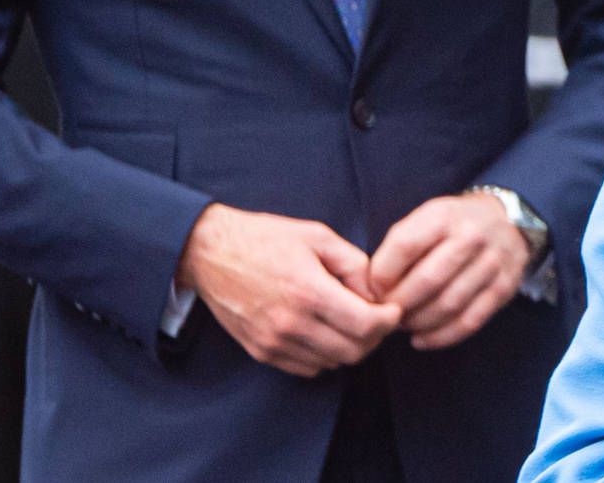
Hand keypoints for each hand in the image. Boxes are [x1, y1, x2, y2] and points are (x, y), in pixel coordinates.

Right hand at [177, 203, 400, 376]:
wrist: (210, 253)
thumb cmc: (265, 238)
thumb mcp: (317, 235)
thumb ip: (354, 264)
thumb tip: (375, 294)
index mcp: (309, 291)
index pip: (365, 325)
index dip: (388, 321)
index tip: (393, 310)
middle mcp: (291, 323)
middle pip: (353, 351)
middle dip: (374, 337)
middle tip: (376, 318)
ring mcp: (274, 342)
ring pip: (332, 363)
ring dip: (349, 347)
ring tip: (348, 322)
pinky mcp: (261, 352)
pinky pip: (307, 368)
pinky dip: (324, 355)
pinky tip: (323, 331)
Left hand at [368, 191, 530, 350]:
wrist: (507, 221)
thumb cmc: (453, 225)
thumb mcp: (427, 217)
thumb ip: (401, 246)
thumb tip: (374, 287)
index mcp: (444, 216)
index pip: (405, 246)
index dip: (382, 274)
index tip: (373, 290)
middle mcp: (471, 238)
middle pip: (428, 280)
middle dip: (400, 304)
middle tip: (386, 314)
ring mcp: (491, 264)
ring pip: (448, 305)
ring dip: (418, 322)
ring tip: (403, 325)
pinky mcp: (503, 289)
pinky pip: (469, 322)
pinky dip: (440, 337)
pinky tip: (421, 339)